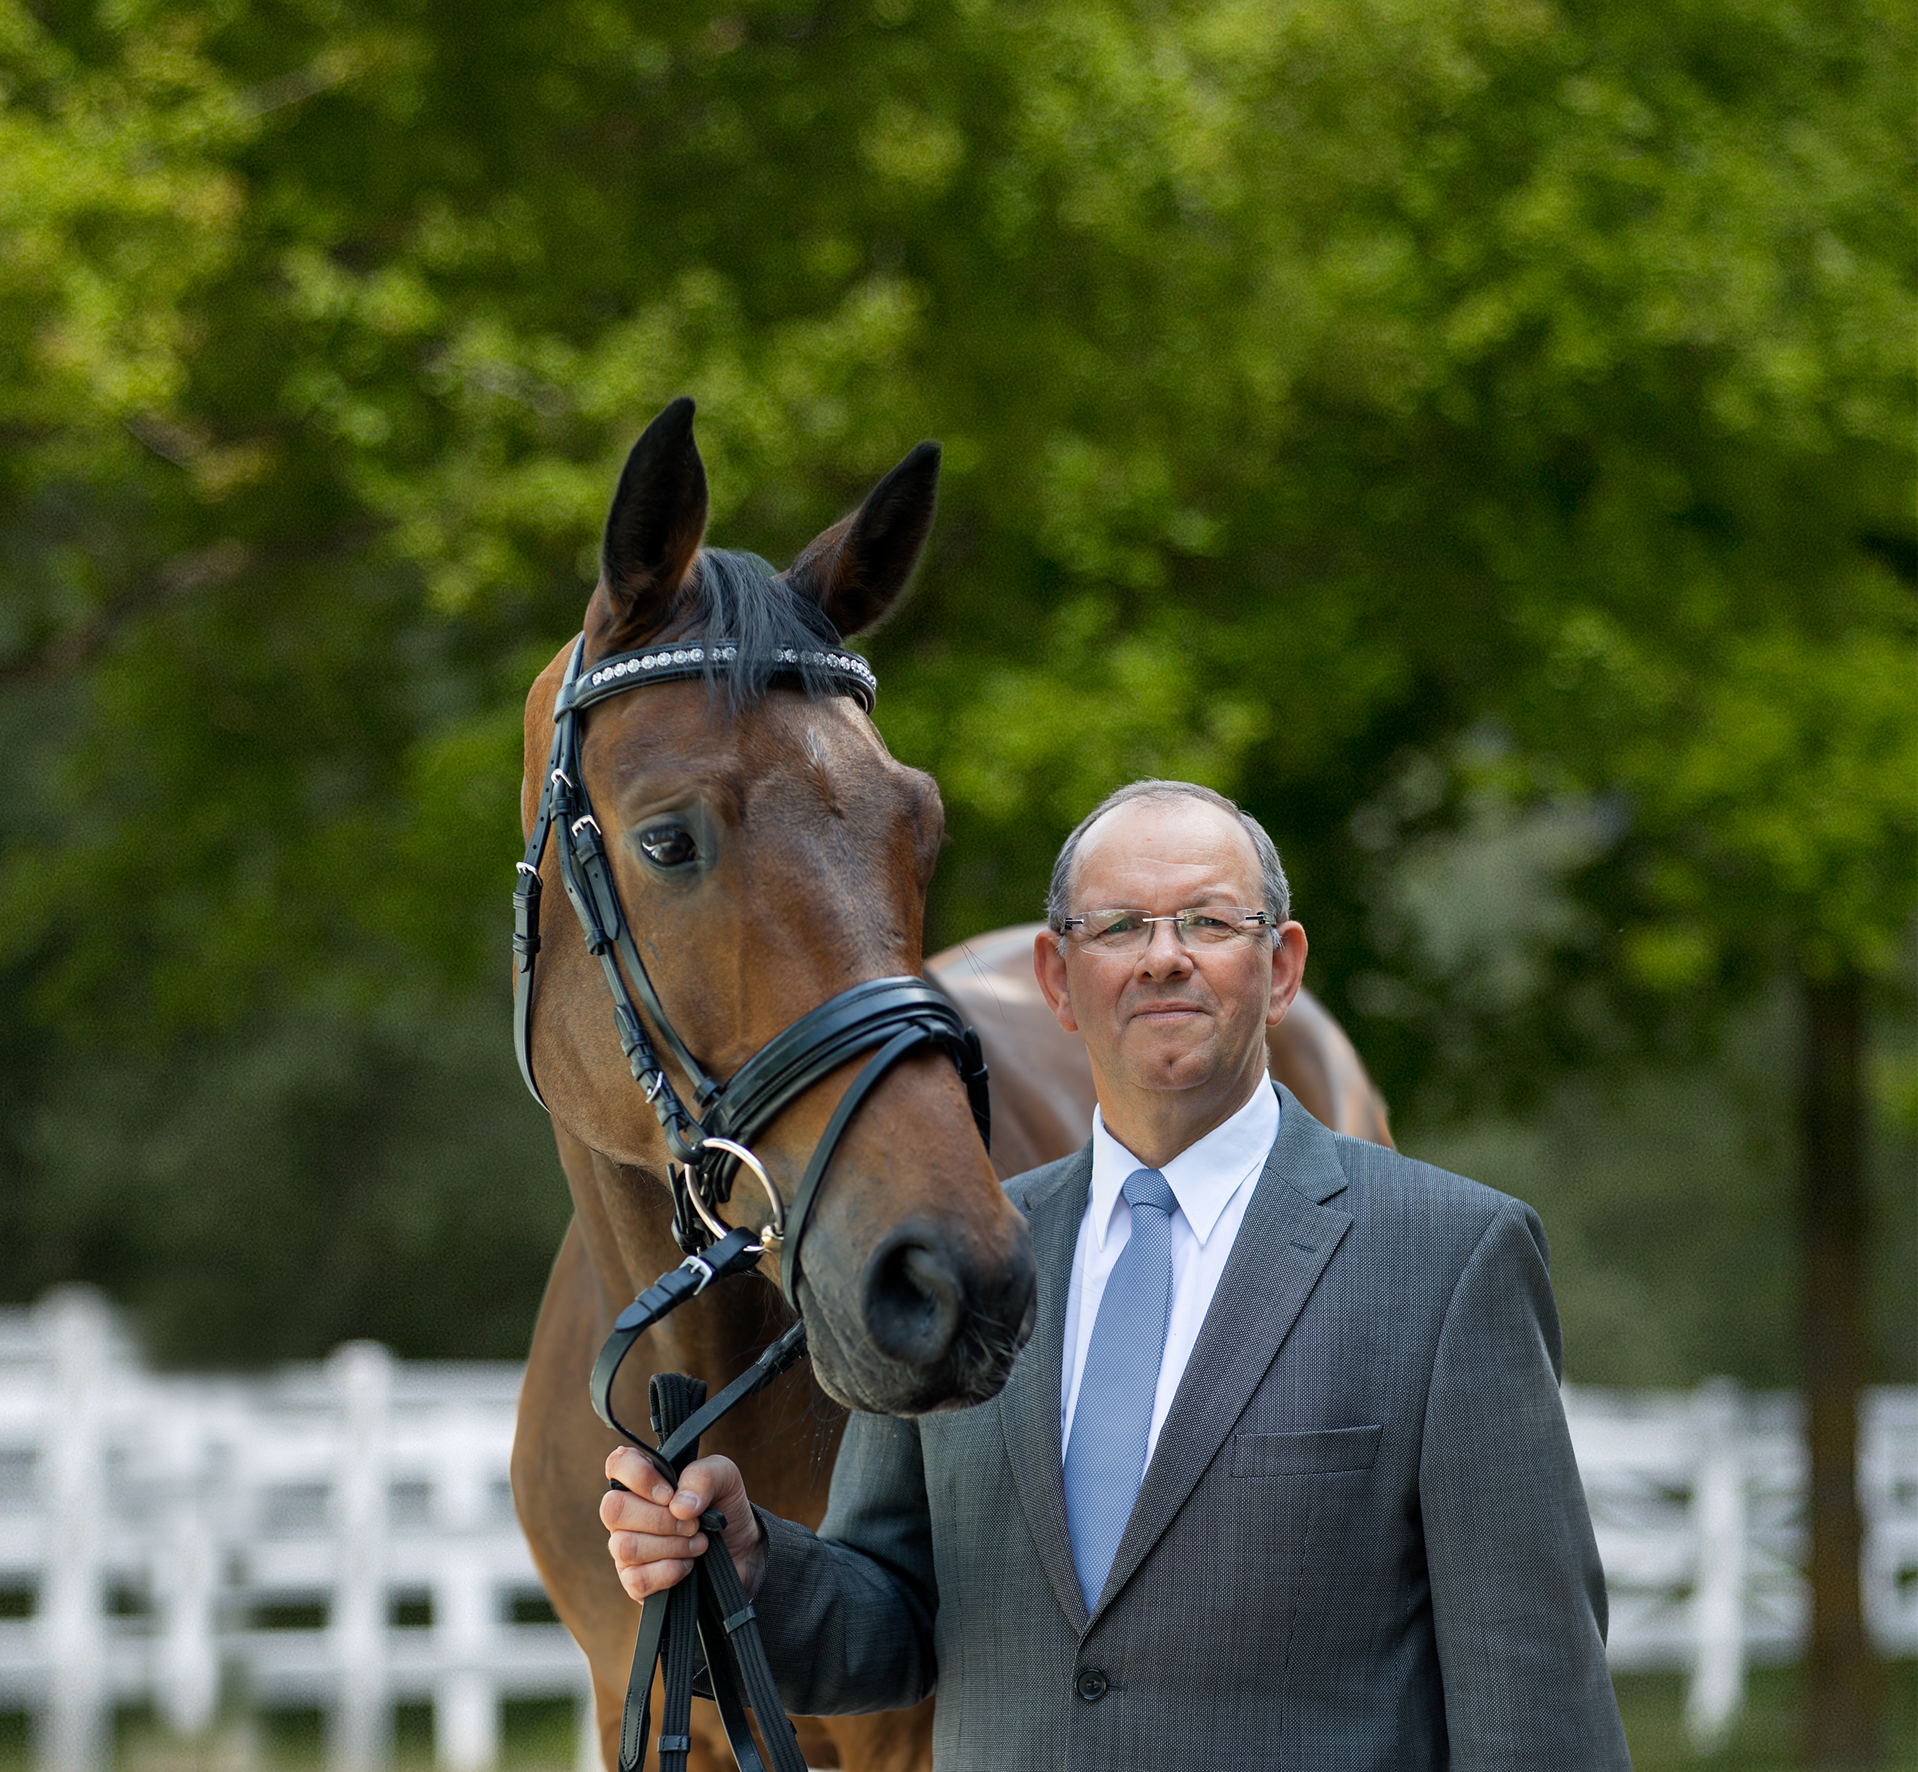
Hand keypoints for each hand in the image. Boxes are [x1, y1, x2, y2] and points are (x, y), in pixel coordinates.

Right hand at [601, 1450, 765, 1603]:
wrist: (740, 1551)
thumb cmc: (722, 1507)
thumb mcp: (725, 1478)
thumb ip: (703, 1476)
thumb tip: (679, 1506)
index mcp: (642, 1479)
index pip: (617, 1464)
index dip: (638, 1477)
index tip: (670, 1494)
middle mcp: (626, 1512)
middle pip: (613, 1509)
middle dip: (660, 1519)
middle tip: (693, 1524)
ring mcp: (625, 1548)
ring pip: (625, 1546)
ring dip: (671, 1546)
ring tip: (698, 1543)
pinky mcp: (633, 1582)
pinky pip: (637, 1579)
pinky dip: (670, 1571)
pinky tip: (688, 1565)